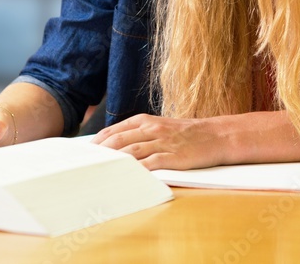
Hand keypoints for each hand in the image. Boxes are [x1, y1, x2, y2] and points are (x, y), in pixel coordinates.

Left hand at [91, 114, 225, 170]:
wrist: (215, 136)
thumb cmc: (186, 134)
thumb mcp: (160, 127)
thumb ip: (139, 134)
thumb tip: (115, 147)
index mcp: (145, 121)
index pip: (113, 131)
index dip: (96, 142)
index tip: (84, 154)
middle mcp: (151, 129)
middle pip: (117, 141)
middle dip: (99, 153)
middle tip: (84, 165)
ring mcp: (161, 142)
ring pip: (130, 151)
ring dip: (112, 162)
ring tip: (97, 172)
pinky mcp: (172, 157)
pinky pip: (149, 164)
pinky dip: (135, 171)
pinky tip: (124, 177)